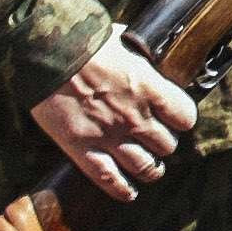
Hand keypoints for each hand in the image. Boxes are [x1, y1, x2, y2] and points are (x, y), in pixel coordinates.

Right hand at [29, 34, 196, 201]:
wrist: (47, 48)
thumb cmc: (86, 39)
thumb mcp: (127, 43)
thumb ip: (143, 61)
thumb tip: (153, 63)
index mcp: (149, 88)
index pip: (185, 117)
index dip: (182, 118)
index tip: (176, 117)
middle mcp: (134, 117)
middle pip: (166, 145)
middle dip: (164, 143)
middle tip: (158, 140)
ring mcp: (109, 136)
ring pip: (145, 168)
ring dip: (151, 169)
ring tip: (150, 168)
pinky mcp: (82, 148)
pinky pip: (109, 180)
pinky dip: (122, 190)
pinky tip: (129, 192)